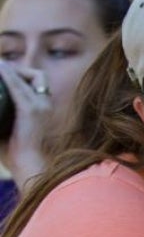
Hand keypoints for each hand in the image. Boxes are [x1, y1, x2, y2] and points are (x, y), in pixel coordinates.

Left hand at [0, 62, 53, 185]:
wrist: (29, 167)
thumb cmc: (18, 155)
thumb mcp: (9, 131)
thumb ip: (3, 119)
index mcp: (44, 109)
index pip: (38, 82)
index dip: (22, 75)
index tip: (4, 74)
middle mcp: (46, 104)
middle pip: (36, 75)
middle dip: (17, 70)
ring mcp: (40, 106)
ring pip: (27, 76)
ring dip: (10, 69)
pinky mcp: (31, 110)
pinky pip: (17, 86)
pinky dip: (7, 76)